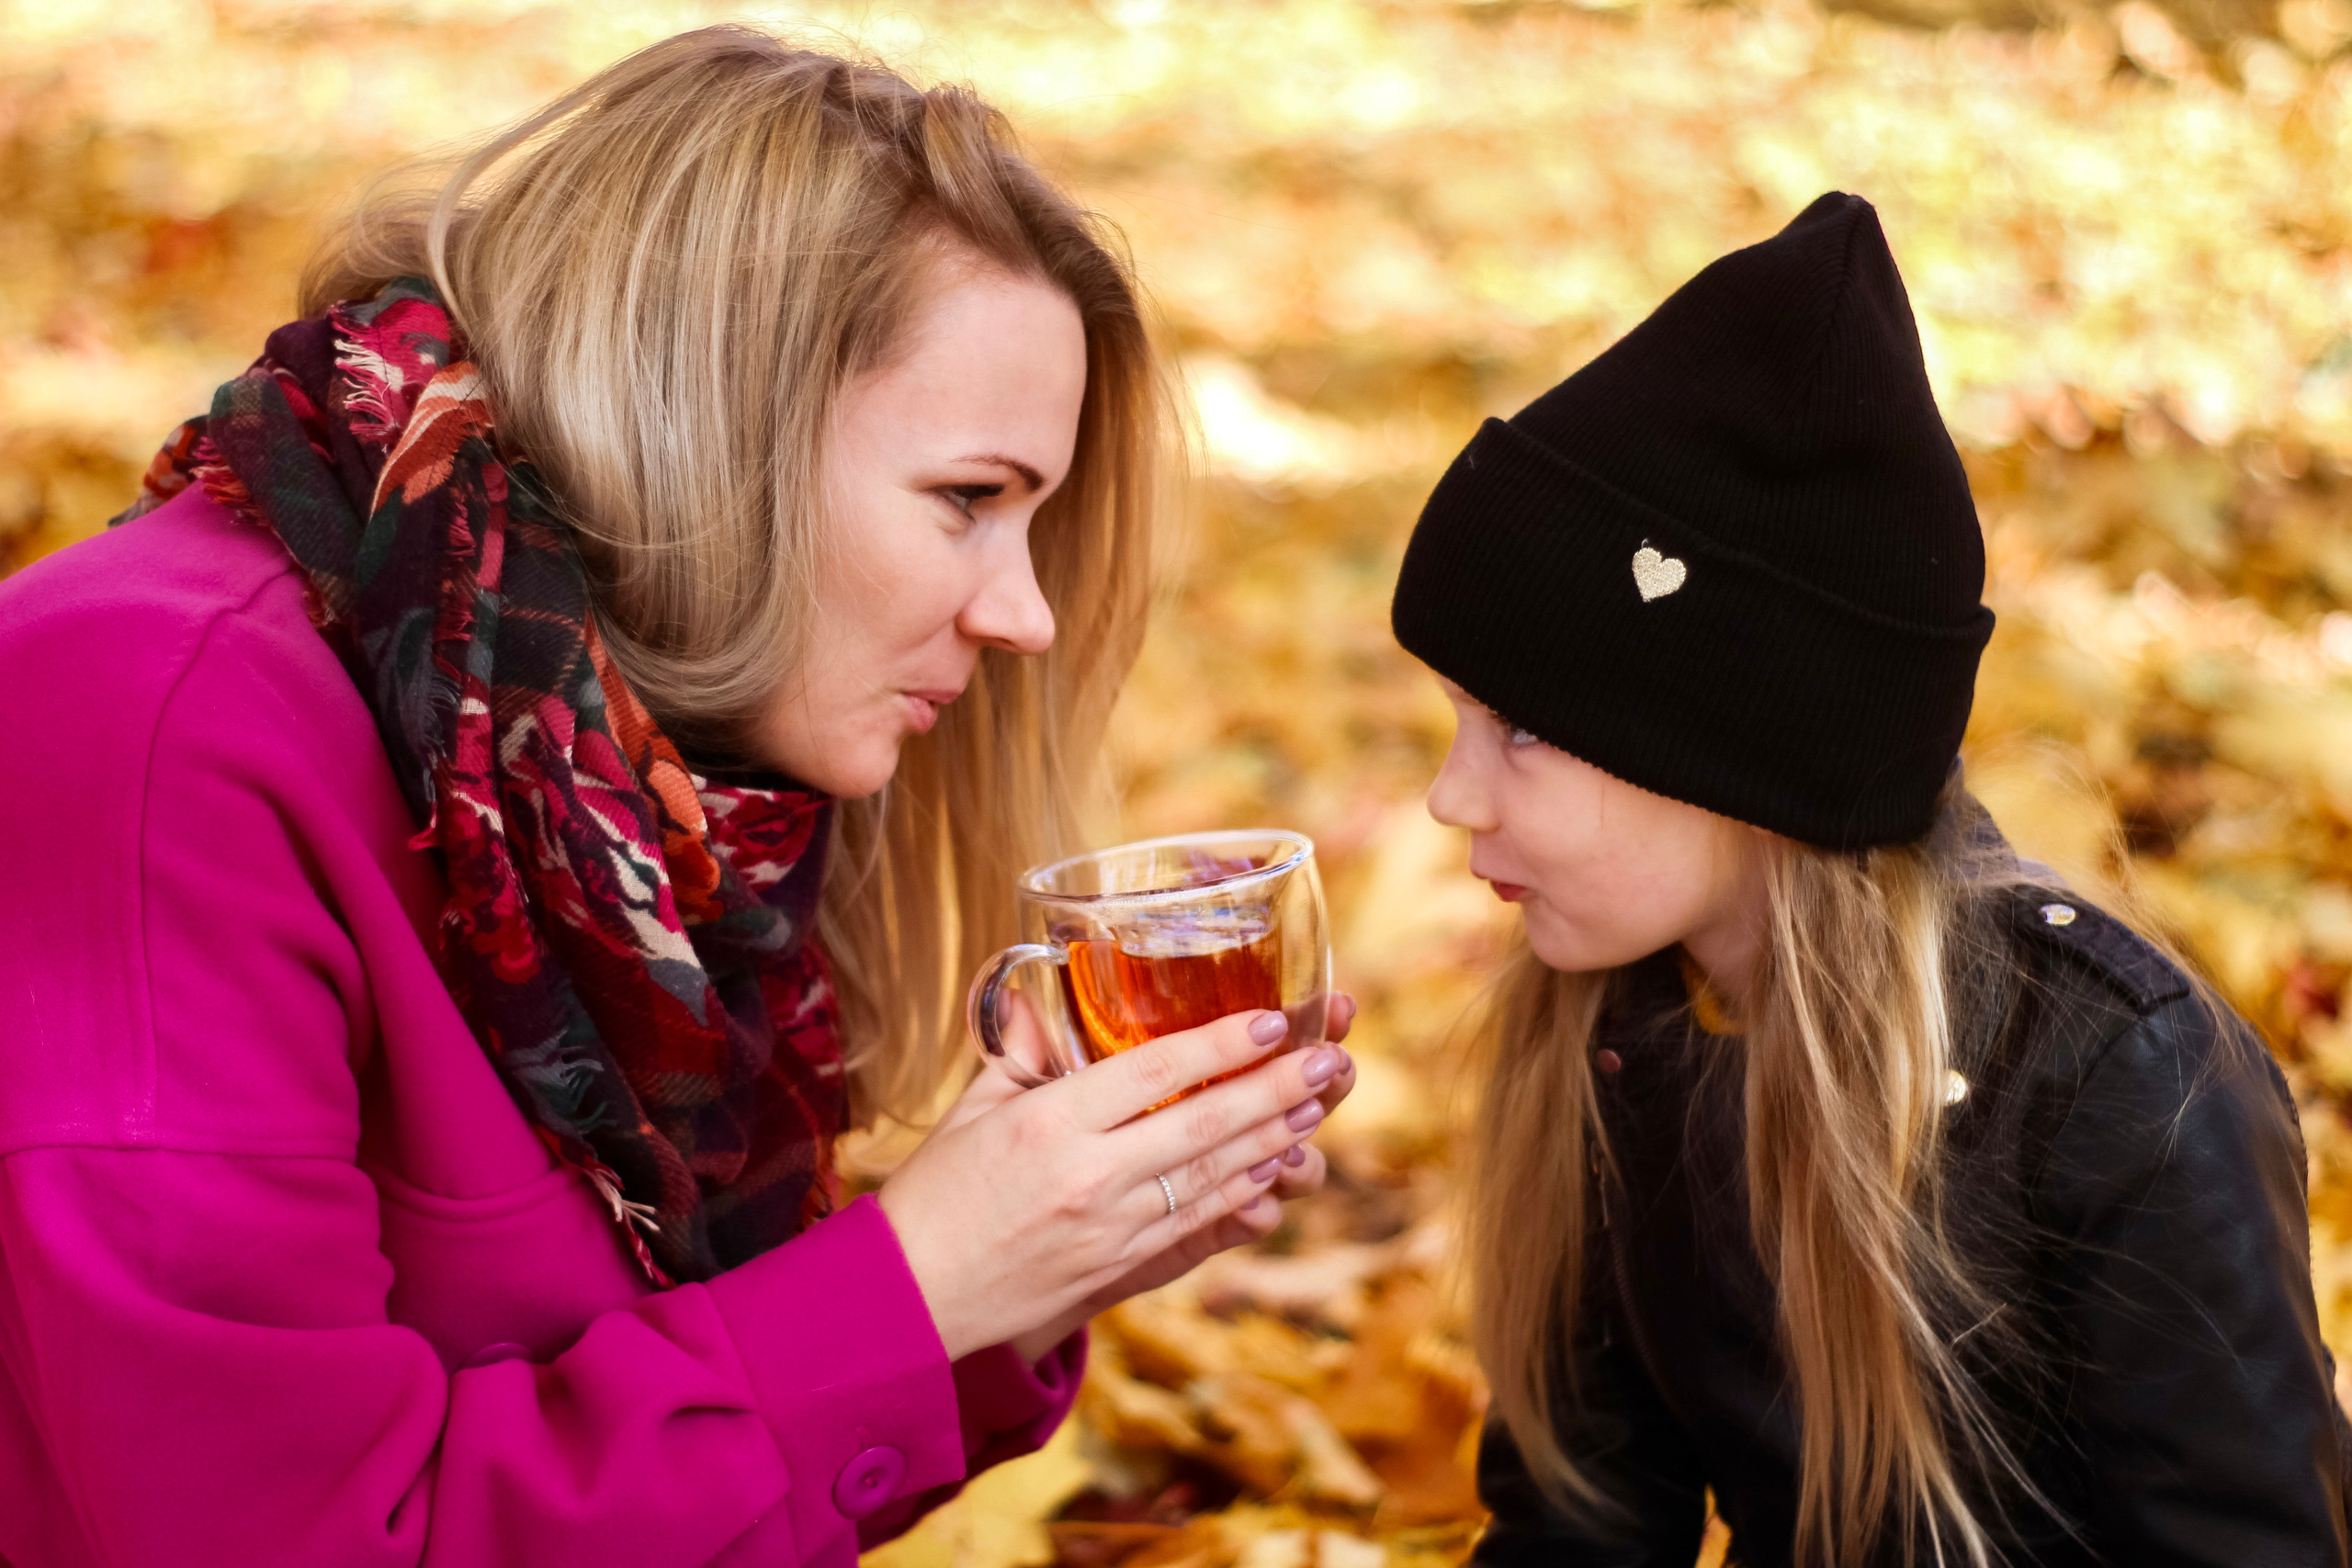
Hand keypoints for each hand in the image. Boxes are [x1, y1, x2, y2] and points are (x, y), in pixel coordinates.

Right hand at [877, 1002, 1352, 1360]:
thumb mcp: (968, 1113)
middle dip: (1275, 1089)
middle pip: (1203, 1125)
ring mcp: (1112, 1228)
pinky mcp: (1121, 1267)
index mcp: (1048, 1124)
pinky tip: (1274, 1165)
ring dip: (1273, 1138)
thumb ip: (1016, 1055)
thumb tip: (1036, 999)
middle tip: (1328, 1059)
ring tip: (1317, 1103)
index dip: (1218, 1044)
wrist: (911, 1303)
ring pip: (1213, 1177)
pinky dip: (1242, 1191)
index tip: (1267, 1020)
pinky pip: (1198, 1223)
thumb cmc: (934, 1198)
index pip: (1151, 1073)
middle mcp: (1089, 1176)